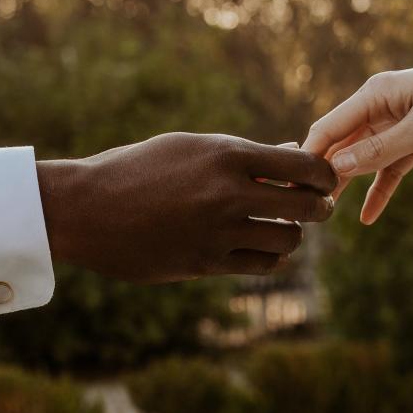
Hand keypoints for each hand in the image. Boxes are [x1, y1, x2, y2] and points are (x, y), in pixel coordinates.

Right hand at [36, 132, 335, 280]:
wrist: (87, 208)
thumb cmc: (137, 169)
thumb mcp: (190, 148)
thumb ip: (242, 155)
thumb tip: (292, 152)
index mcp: (227, 154)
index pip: (303, 166)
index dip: (325, 175)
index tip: (325, 180)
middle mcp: (229, 193)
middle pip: (306, 206)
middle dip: (320, 207)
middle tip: (319, 207)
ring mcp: (218, 232)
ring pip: (288, 241)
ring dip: (292, 235)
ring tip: (283, 227)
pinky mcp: (206, 263)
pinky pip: (261, 265)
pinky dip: (271, 257)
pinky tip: (263, 248)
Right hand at [302, 55, 412, 223]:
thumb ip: (378, 150)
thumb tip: (336, 168)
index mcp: (376, 93)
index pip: (330, 127)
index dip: (309, 155)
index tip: (291, 184)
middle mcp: (382, 106)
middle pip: (343, 143)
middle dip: (325, 172)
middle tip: (304, 205)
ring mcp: (399, 123)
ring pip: (364, 158)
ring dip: (350, 183)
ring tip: (327, 213)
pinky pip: (391, 167)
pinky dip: (381, 189)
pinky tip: (368, 217)